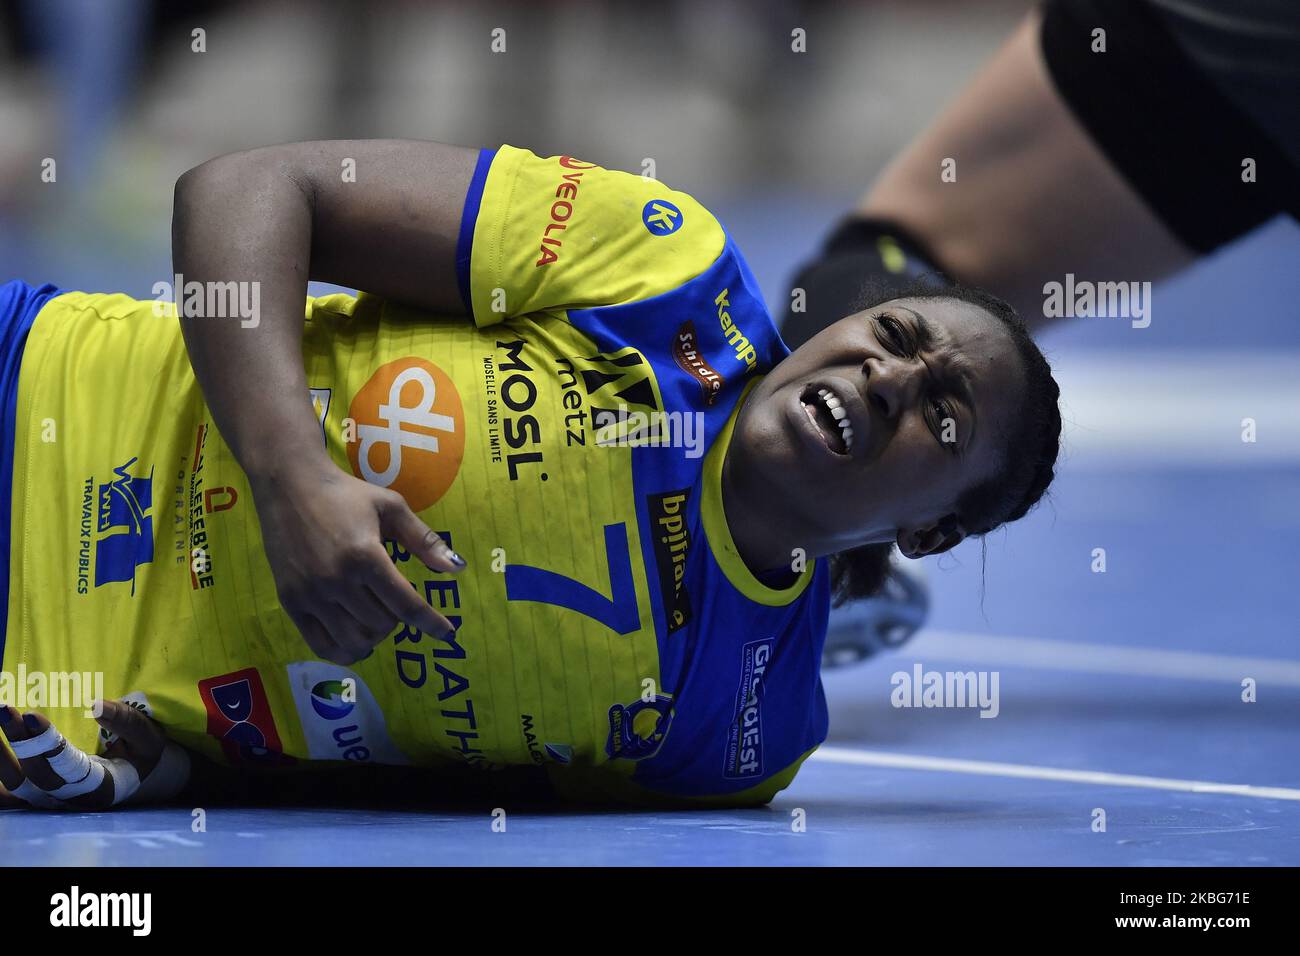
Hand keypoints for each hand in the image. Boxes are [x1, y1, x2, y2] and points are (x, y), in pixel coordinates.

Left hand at [0, 701, 190, 809]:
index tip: (32, 714)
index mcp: (101, 788)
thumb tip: (95, 705)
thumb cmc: (140, 754)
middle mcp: (71, 800)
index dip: (48, 744)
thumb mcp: (147, 737)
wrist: (131, 775)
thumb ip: (126, 721)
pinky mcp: (35, 795)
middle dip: (19, 741)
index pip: (68, 769)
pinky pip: (9, 790)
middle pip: (36, 776)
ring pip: (16, 785)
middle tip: (5, 709)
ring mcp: (49, 800)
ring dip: (0, 756)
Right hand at [251, 459, 463, 664]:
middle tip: (395, 603)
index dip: (431, 622)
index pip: (406, 604)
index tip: (446, 632)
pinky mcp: (290, 602)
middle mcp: (337, 579)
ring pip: (354, 640)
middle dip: (398, 619)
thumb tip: (457, 568)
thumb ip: (424, 540)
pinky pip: (321, 645)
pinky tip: (356, 642)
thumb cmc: (346, 494)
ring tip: (377, 621)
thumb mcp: (391, 508)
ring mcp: (311, 594)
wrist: (289, 486)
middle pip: (382, 624)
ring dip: (374, 637)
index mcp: (365, 556)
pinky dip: (345, 652)